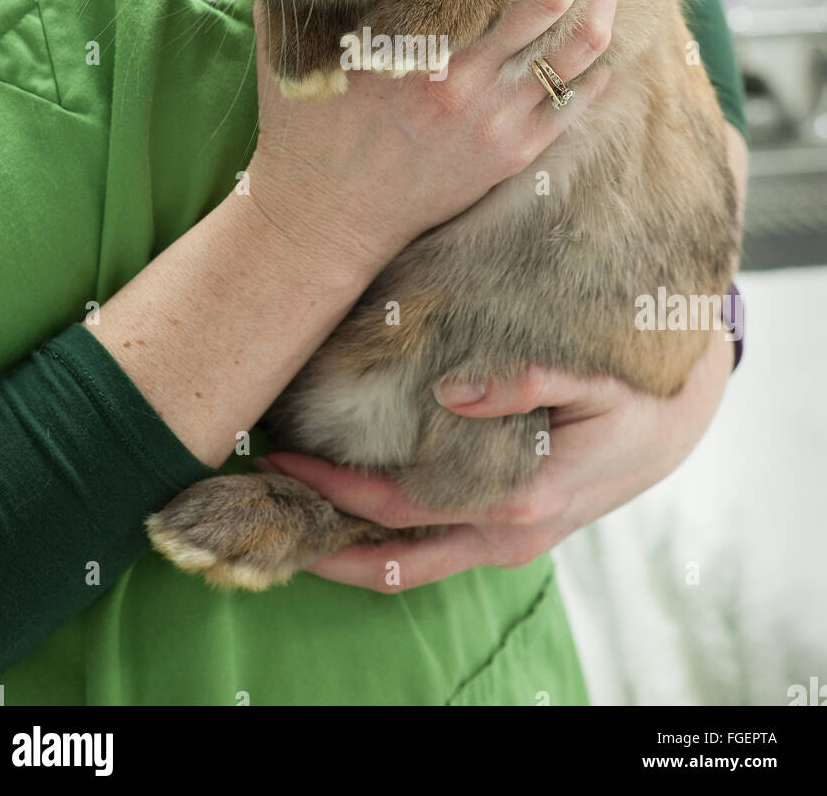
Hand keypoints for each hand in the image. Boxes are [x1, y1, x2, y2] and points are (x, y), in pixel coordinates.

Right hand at [246, 0, 618, 272]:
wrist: (324, 217)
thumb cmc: (306, 124)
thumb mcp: (301, 42)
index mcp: (427, 54)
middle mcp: (475, 88)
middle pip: (562, 1)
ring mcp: (502, 125)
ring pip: (586, 51)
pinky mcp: (514, 156)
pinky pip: (579, 100)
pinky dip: (597, 60)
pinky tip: (592, 31)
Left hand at [255, 326, 735, 590]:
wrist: (678, 424)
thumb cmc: (635, 395)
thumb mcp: (594, 375)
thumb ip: (524, 380)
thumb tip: (452, 391)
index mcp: (520, 497)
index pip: (402, 504)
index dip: (336, 490)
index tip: (282, 461)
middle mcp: (507, 533)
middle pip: (396, 560)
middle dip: (324, 543)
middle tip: (262, 508)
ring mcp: (509, 542)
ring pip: (414, 566)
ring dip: (350, 550)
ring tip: (290, 520)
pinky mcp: (510, 532)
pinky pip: (437, 550)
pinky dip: (387, 541)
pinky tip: (351, 512)